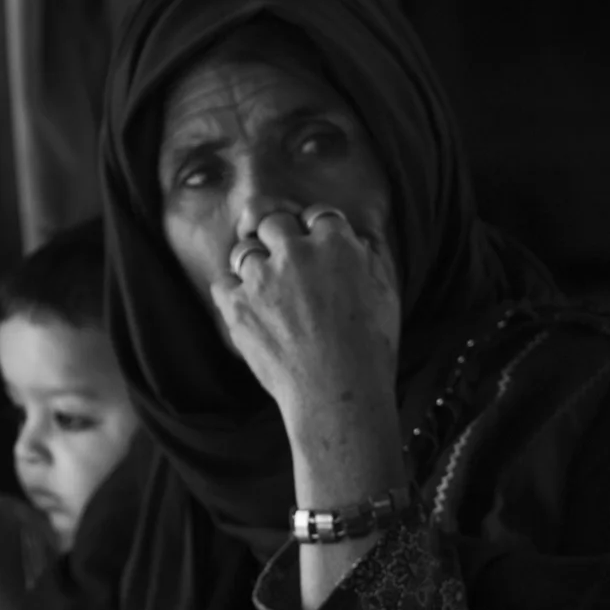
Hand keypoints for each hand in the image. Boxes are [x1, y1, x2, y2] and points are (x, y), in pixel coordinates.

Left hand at [209, 205, 401, 435]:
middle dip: (278, 234)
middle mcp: (295, 252)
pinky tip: (249, 305)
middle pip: (274, 221)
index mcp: (336, 244)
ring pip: (244, 249)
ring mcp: (262, 278)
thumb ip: (369, 258)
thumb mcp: (387, 295)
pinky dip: (233, 291)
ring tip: (265, 286)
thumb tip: (356, 239)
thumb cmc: (371, 350)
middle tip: (284, 257)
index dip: (315, 228)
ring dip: (254, 262)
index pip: (317, 214)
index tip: (314, 243)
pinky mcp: (237, 306)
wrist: (340, 395)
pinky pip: (223, 282)